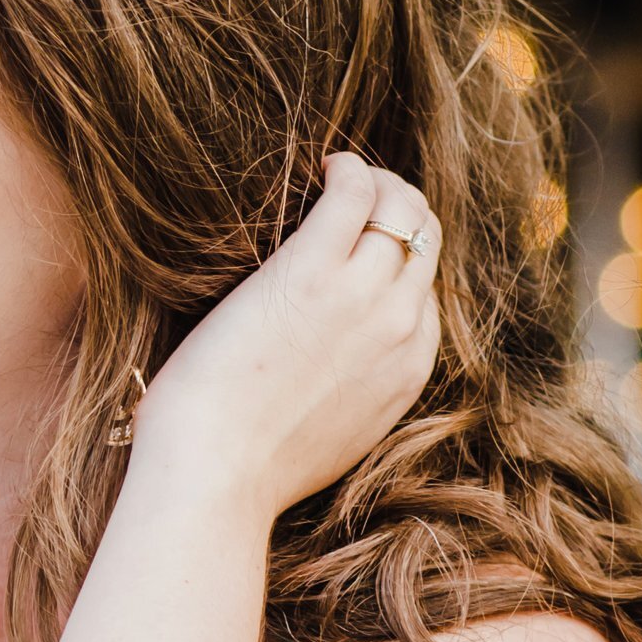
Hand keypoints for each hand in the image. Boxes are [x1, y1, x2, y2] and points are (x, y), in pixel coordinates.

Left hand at [136, 153, 439, 519]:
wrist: (217, 477)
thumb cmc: (248, 465)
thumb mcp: (332, 437)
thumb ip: (351, 397)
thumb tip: (329, 376)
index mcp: (408, 372)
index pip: (425, 293)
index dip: (397, 261)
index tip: (364, 245)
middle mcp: (401, 328)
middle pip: (424, 241)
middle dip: (399, 208)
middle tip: (357, 194)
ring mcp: (363, 297)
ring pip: (401, 210)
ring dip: (378, 181)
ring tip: (339, 173)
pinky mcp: (312, 271)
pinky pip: (354, 193)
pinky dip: (347, 169)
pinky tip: (323, 164)